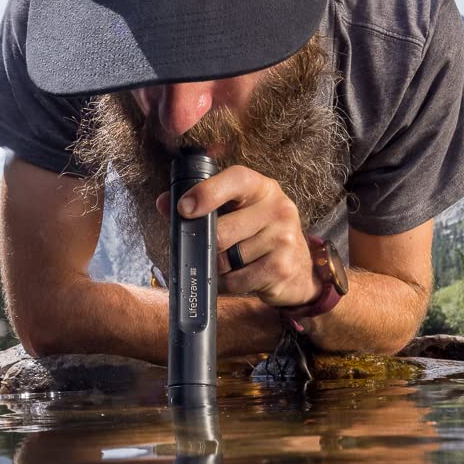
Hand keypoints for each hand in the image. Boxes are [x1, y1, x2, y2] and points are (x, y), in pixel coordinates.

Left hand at [154, 166, 318, 308]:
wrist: (300, 270)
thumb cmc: (259, 235)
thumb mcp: (237, 213)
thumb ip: (202, 205)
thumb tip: (163, 203)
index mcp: (263, 188)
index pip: (236, 179)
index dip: (207, 192)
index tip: (184, 208)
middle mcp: (278, 208)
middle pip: (222, 230)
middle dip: (206, 245)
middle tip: (206, 249)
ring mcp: (283, 238)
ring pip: (226, 259)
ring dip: (217, 267)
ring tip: (227, 263)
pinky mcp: (281, 268)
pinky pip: (236, 280)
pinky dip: (226, 284)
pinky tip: (235, 278)